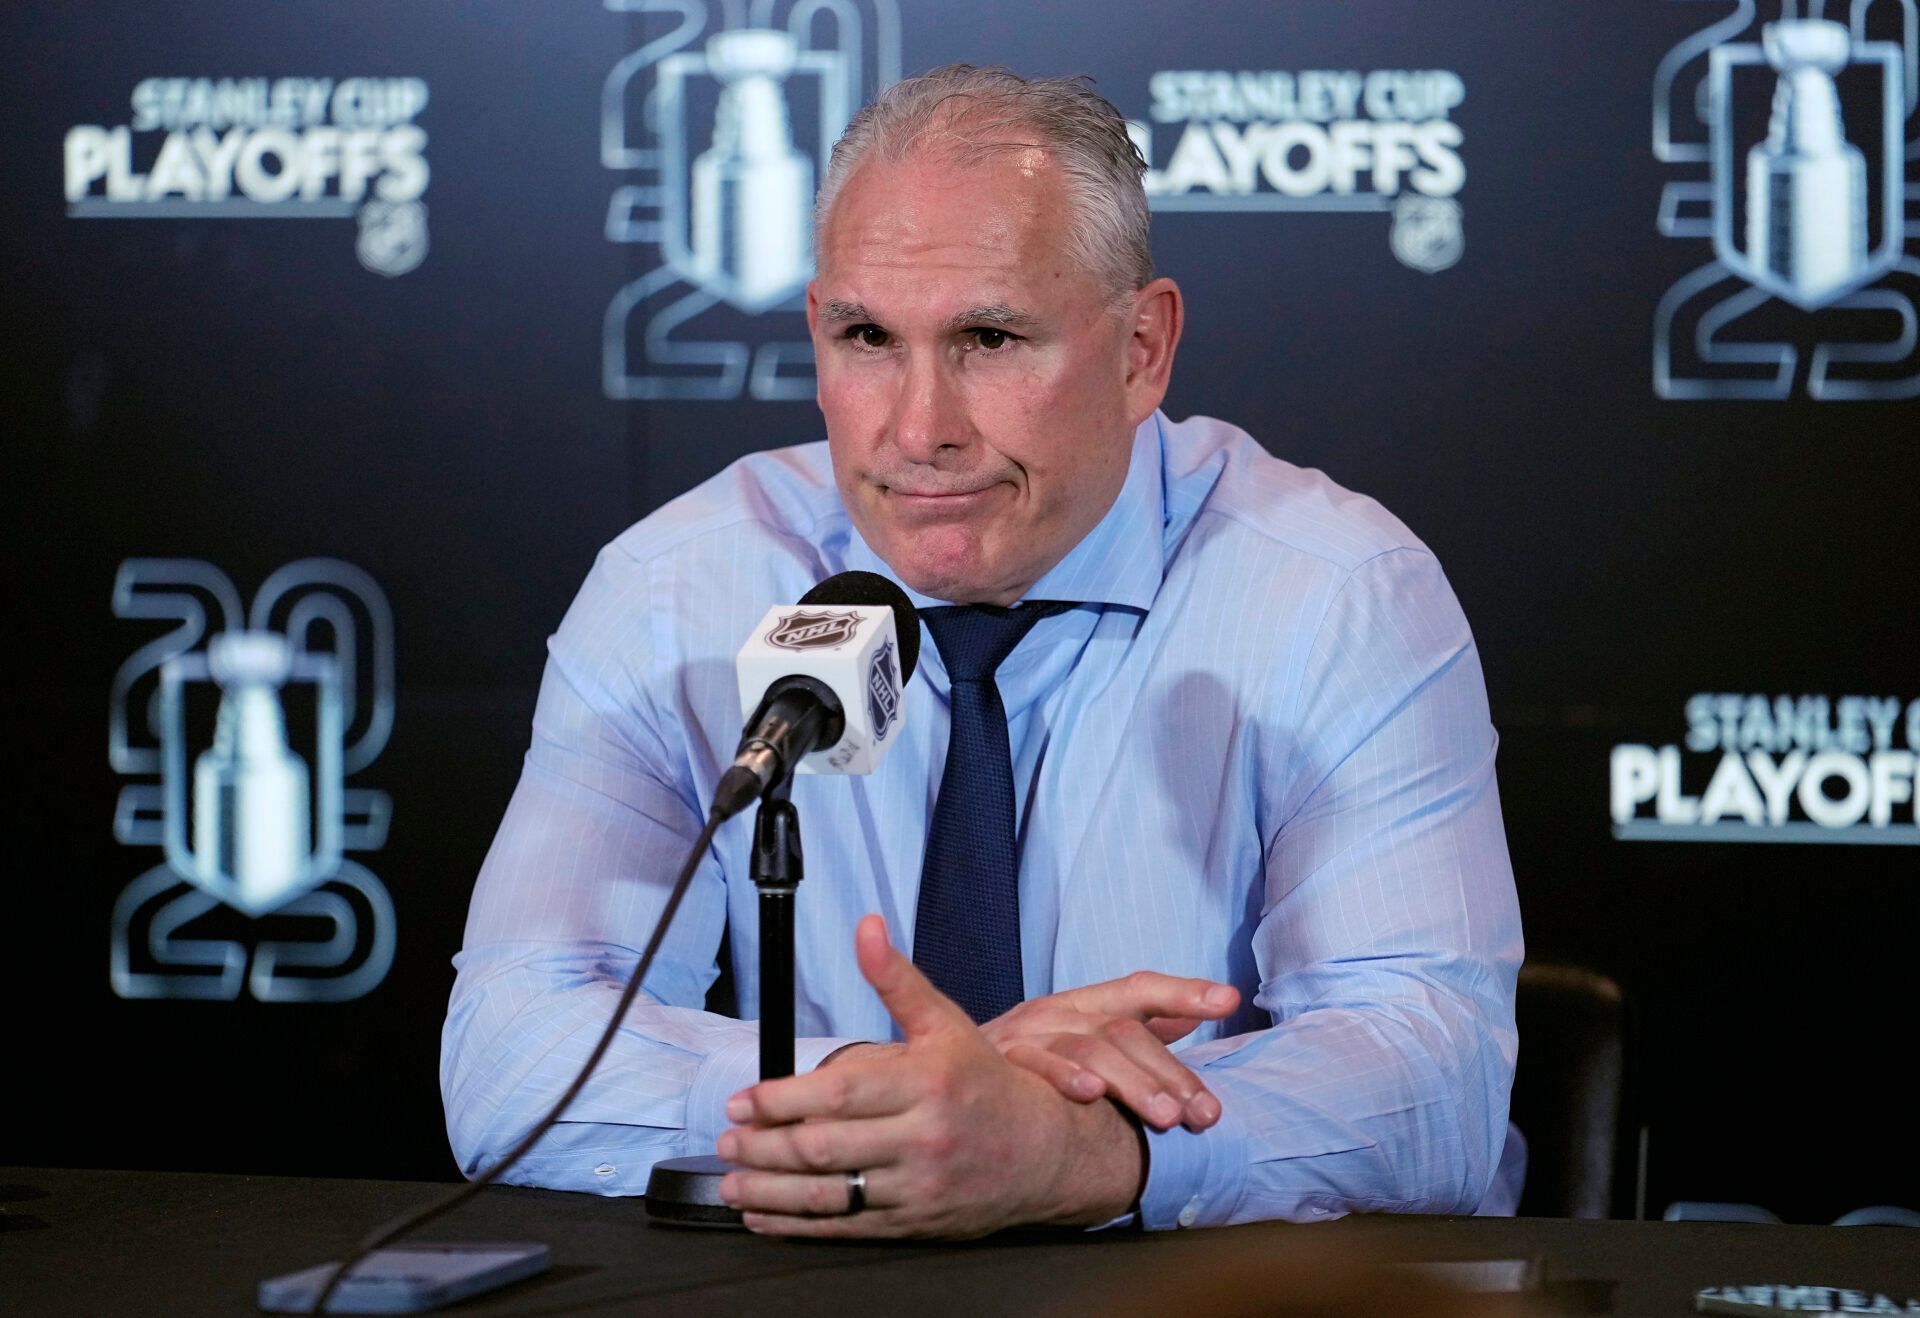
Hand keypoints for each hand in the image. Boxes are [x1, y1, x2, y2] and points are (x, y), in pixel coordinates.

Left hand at [716, 916, 1142, 1237]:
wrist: (1046, 1153)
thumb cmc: (986, 1083)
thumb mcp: (946, 1024)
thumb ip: (897, 980)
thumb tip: (866, 927)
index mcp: (927, 1084)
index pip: (841, 1094)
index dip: (784, 1100)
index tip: (744, 1102)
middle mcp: (923, 1138)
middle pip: (826, 1148)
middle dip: (765, 1148)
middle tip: (728, 1142)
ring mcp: (918, 1187)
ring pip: (830, 1196)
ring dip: (770, 1193)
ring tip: (733, 1182)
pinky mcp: (914, 1223)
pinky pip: (846, 1229)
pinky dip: (797, 1226)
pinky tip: (764, 1215)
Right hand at [980, 971, 1238, 1132]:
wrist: (942, 1070)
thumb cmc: (1029, 1058)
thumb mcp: (1084, 1035)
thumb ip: (1142, 1026)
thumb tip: (1199, 1012)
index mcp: (1083, 1004)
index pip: (1139, 990)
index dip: (1184, 991)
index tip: (1228, 998)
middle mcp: (1058, 1011)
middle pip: (1125, 1032)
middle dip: (1171, 1074)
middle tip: (1205, 1114)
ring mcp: (1028, 1033)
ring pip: (1091, 1049)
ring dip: (1133, 1083)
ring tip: (1167, 1116)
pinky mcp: (999, 1059)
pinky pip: (1035, 1066)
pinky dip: (1063, 1077)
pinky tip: (1090, 1096)